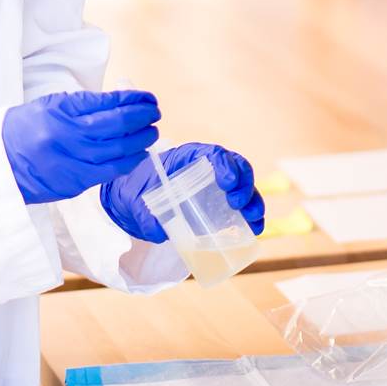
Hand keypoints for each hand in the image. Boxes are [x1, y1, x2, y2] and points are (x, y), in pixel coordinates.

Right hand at [2, 90, 160, 205]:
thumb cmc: (26, 128)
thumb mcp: (52, 105)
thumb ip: (85, 105)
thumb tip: (122, 104)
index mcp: (61, 111)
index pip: (107, 103)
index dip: (133, 100)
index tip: (148, 98)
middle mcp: (67, 136)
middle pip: (117, 125)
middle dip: (142, 118)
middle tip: (155, 113)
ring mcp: (71, 161)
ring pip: (118, 150)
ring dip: (141, 140)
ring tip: (152, 132)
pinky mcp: (73, 182)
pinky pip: (109, 172)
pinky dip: (128, 162)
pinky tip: (139, 154)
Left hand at [99, 142, 264, 243]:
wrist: (133, 202)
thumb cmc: (135, 191)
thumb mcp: (132, 198)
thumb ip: (143, 212)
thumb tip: (158, 231)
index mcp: (188, 157)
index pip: (214, 154)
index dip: (225, 165)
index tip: (227, 183)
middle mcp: (207, 168)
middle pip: (237, 167)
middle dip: (244, 184)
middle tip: (237, 204)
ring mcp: (215, 186)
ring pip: (244, 187)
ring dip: (253, 201)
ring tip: (254, 220)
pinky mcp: (218, 205)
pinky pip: (241, 206)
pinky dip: (251, 217)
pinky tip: (254, 229)